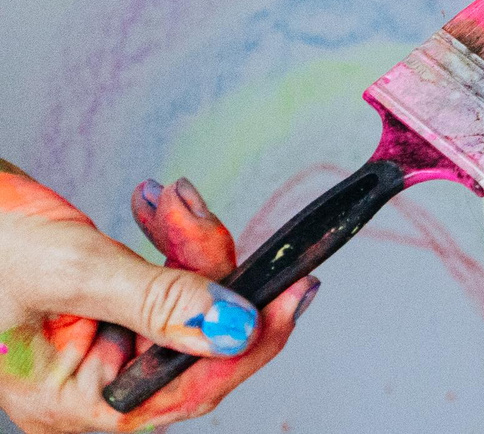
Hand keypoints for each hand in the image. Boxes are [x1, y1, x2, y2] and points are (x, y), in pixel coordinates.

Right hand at [0, 164, 315, 432]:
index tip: (293, 295)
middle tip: (197, 213)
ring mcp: (101, 346)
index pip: (184, 390)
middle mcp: (90, 384)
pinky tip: (156, 205)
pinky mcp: (109, 308)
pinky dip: (169, 240)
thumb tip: (235, 327)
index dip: (246, 344)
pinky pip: (166, 280)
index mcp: (70, 404)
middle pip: (194, 340)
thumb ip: (159, 302)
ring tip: (169, 199)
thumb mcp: (73, 273)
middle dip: (207, 268)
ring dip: (188, 242)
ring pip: (187, 302)